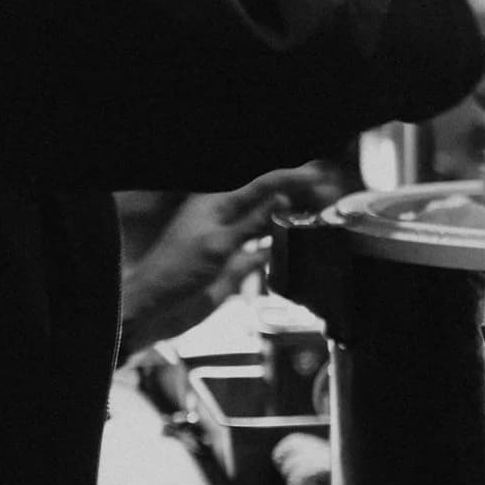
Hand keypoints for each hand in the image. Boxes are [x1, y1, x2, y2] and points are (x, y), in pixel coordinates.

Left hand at [118, 164, 331, 352]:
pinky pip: (262, 250)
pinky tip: (297, 244)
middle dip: (296, 195)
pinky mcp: (234, 264)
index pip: (261, 185)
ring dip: (290, 218)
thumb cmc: (176, 271)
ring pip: (267, 223)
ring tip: (319, 212)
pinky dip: (280, 246)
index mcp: (216, 204)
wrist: (156, 308)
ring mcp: (231, 242)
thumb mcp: (217, 244)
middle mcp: (226, 219)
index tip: (319, 176)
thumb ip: (252, 223)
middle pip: (267, 201)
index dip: (291, 179)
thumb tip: (283, 199)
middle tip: (328, 193)